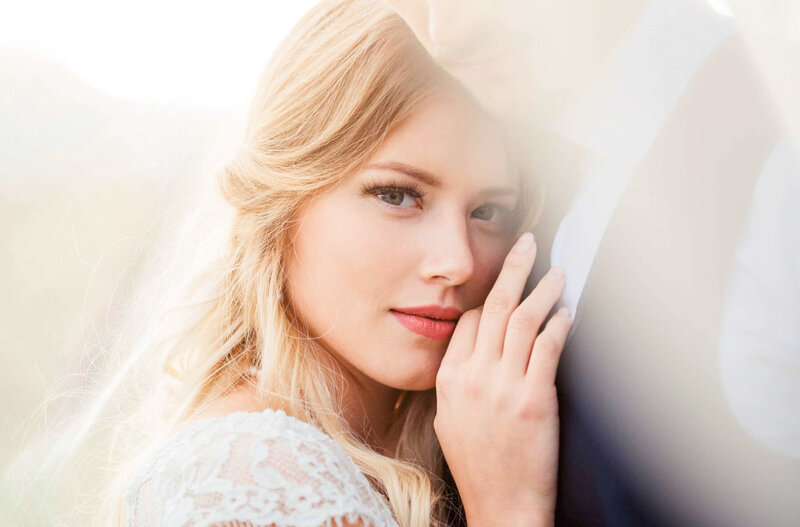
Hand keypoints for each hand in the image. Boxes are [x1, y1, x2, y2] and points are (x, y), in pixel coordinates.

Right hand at [433, 232, 570, 526]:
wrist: (501, 506)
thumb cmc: (477, 466)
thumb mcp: (450, 419)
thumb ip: (457, 380)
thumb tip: (473, 348)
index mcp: (448, 379)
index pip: (468, 321)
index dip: (490, 300)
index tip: (506, 288)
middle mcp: (472, 377)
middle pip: (493, 308)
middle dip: (512, 269)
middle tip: (527, 243)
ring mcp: (502, 388)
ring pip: (522, 321)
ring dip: (542, 290)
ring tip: (557, 272)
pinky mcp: (534, 400)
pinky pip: (547, 348)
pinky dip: (559, 325)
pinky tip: (568, 312)